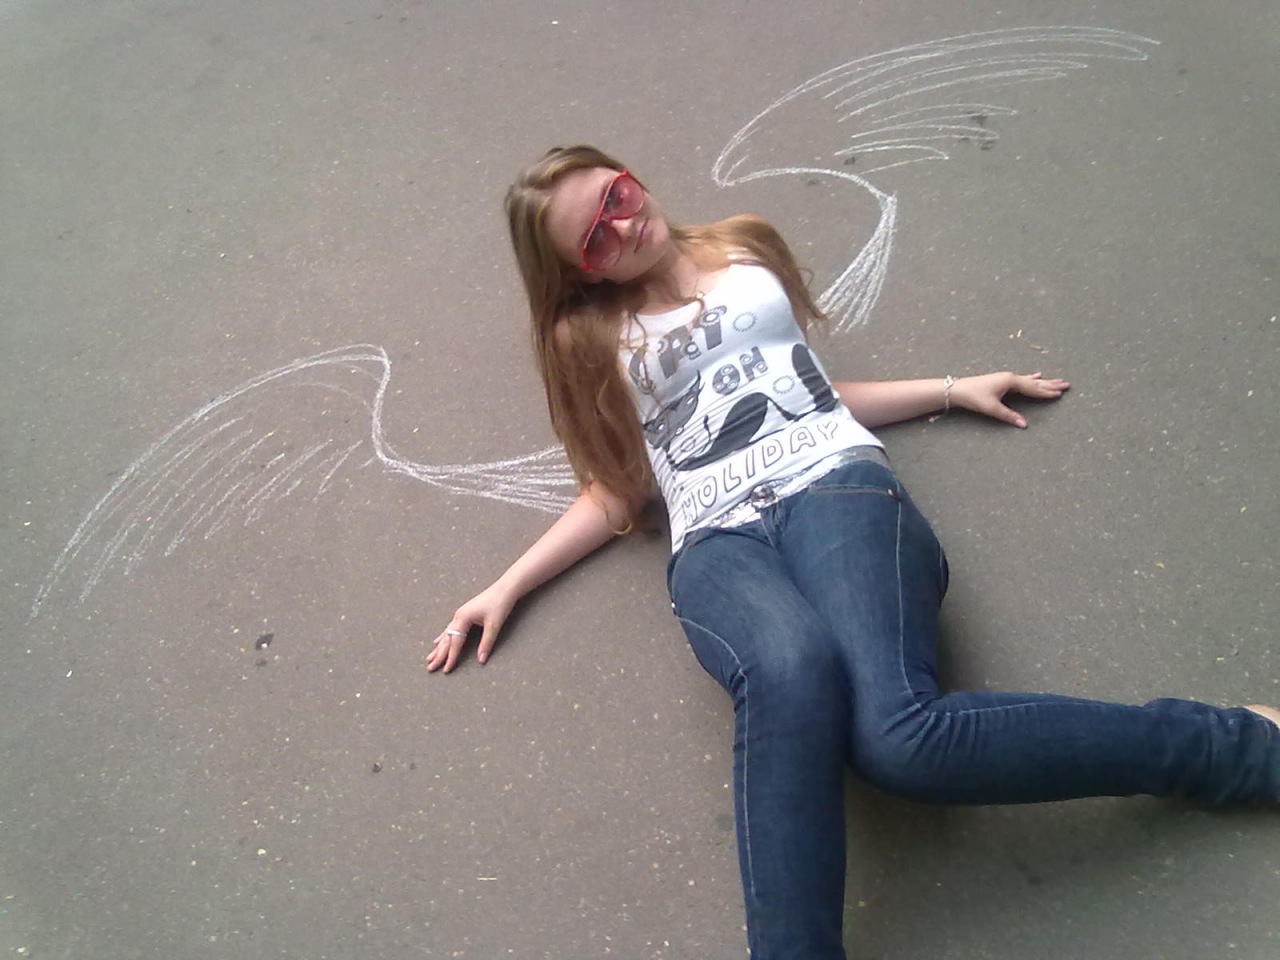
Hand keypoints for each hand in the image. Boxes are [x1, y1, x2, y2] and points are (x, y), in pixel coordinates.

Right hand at [427, 582, 516, 673]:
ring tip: (429, 658)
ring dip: (438, 647)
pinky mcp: (464, 614)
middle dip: (438, 655)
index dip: (451, 657)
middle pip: (446, 639)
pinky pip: (450, 629)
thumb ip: (486, 643)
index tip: (446, 670)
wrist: (504, 589)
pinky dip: (443, 637)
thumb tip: (481, 660)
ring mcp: (460, 614)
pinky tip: (437, 641)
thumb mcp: (494, 625)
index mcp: (463, 618)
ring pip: (446, 634)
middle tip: (430, 668)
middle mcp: (458, 616)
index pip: (455, 642)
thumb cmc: (499, 604)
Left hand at [950, 371, 1068, 428]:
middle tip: (1067, 384)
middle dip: (1051, 384)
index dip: (1046, 392)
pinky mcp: (1003, 380)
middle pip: (1035, 382)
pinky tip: (1037, 375)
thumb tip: (1024, 425)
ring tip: (1057, 381)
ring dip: (1044, 381)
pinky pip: (1023, 379)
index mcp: (1011, 381)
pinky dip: (1032, 378)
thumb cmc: (974, 397)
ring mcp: (1007, 378)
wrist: (958, 389)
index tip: (1060, 394)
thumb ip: (1009, 416)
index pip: (1033, 388)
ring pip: (1030, 380)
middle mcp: (1011, 377)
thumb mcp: (992, 409)